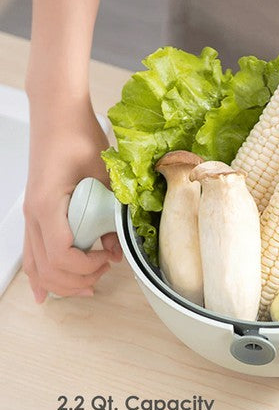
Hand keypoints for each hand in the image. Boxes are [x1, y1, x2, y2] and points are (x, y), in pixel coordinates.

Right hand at [22, 96, 120, 301]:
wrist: (58, 116)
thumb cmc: (79, 137)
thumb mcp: (106, 177)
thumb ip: (111, 215)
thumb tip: (116, 250)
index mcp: (48, 205)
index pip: (61, 255)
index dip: (86, 267)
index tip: (108, 261)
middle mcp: (33, 215)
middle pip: (47, 268)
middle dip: (77, 280)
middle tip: (102, 275)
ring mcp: (31, 216)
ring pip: (36, 266)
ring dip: (61, 283)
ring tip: (86, 286)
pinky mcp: (35, 216)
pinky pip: (31, 254)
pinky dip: (40, 276)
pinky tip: (43, 293)